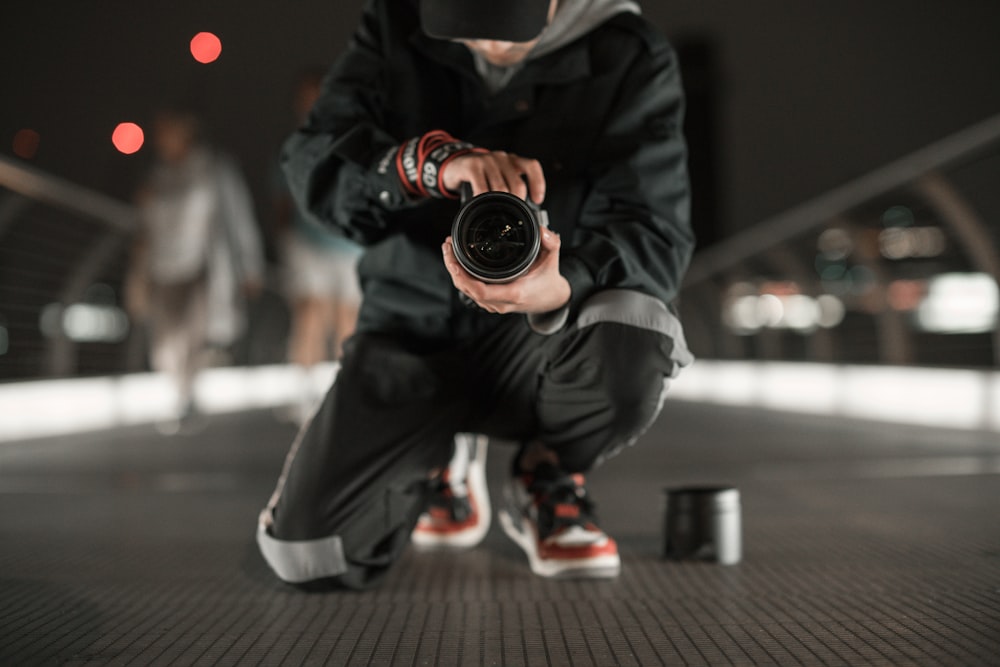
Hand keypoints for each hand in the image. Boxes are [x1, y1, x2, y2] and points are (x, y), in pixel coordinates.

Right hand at [441, 150, 545, 204]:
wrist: (454, 165)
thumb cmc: (480, 175)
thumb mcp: (497, 176)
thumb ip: (510, 185)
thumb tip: (523, 208)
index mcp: (512, 160)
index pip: (531, 166)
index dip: (538, 183)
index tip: (538, 199)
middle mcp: (502, 158)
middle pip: (517, 183)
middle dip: (517, 201)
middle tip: (512, 212)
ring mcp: (487, 161)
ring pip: (501, 188)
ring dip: (500, 204)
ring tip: (496, 210)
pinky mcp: (472, 166)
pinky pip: (482, 188)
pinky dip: (484, 200)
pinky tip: (482, 204)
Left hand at [442, 226, 569, 314]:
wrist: (552, 299)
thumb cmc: (549, 279)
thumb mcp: (553, 259)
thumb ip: (551, 243)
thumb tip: (543, 231)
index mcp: (514, 293)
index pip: (480, 291)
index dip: (463, 276)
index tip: (454, 260)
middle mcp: (501, 302)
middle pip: (467, 289)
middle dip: (453, 268)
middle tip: (447, 246)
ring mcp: (495, 305)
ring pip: (467, 291)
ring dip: (455, 272)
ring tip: (449, 250)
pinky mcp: (492, 303)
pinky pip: (471, 292)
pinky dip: (462, 278)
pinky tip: (457, 263)